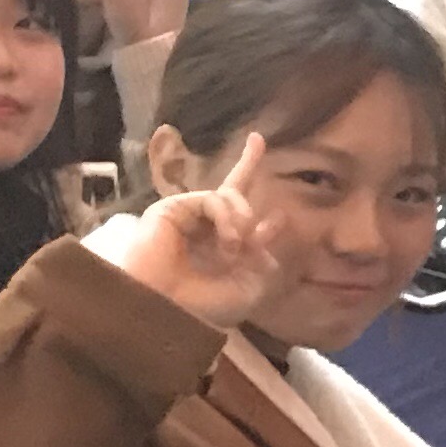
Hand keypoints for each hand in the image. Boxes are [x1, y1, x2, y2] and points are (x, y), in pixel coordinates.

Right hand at [112, 131, 291, 329]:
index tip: (280, 219)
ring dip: (241, 219)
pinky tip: (227, 239)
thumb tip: (268, 233)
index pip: (244, 227)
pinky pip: (212, 198)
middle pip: (229, 190)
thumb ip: (262, 260)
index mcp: (223, 253)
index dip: (264, 223)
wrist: (165, 307)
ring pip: (228, 195)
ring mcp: (189, 218)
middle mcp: (206, 231)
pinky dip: (227, 216)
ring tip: (235, 247)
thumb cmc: (204, 306)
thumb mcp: (248, 289)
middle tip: (257, 139)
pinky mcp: (173, 208)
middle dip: (247, 164)